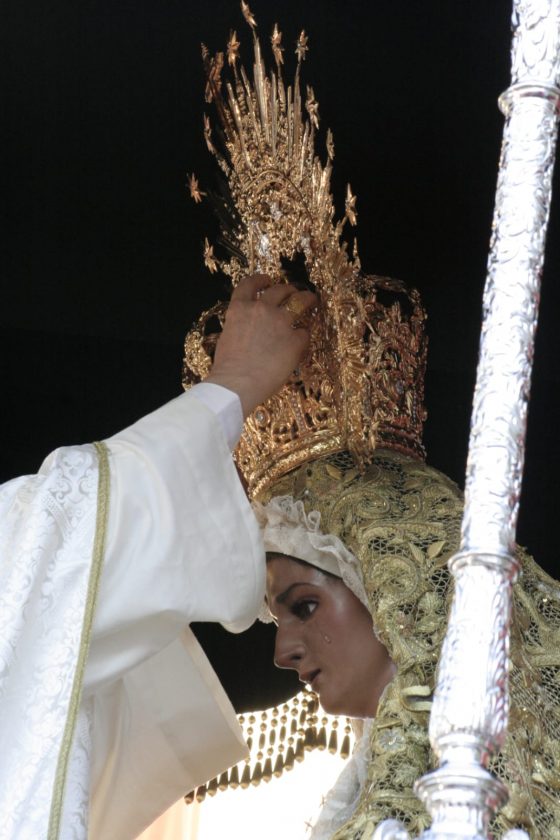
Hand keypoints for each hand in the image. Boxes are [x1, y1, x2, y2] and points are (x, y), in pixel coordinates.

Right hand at [204, 274, 316, 417]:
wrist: (237, 383)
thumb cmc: (226, 367)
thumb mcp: (227, 337)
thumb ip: (240, 326)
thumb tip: (249, 330)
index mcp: (240, 309)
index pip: (249, 285)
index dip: (259, 280)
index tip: (267, 280)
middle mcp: (261, 309)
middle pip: (279, 290)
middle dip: (287, 289)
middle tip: (293, 292)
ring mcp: (280, 322)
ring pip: (299, 302)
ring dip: (306, 299)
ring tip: (311, 300)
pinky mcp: (295, 339)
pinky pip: (304, 333)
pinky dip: (304, 336)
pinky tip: (302, 342)